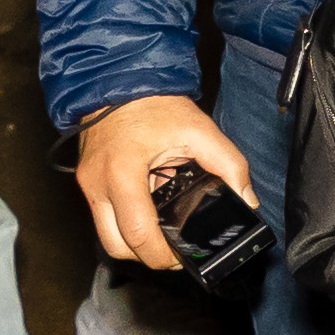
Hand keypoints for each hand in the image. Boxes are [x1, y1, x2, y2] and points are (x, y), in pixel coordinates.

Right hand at [77, 92, 255, 272]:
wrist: (119, 79)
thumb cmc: (154, 104)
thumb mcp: (199, 130)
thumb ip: (230, 165)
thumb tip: (247, 200)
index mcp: (123, 172)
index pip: (138, 234)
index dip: (163, 256)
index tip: (183, 256)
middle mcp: (98, 184)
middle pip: (117, 247)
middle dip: (146, 256)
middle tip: (173, 251)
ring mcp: (88, 185)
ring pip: (106, 238)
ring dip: (133, 243)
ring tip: (161, 233)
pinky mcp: (87, 182)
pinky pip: (104, 218)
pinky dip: (124, 224)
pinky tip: (148, 212)